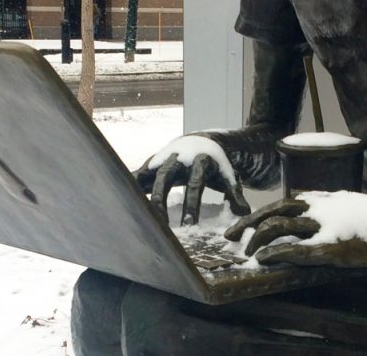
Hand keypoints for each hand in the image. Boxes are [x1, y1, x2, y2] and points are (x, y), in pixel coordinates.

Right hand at [134, 135, 250, 223]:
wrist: (202, 140)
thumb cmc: (215, 165)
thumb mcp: (227, 177)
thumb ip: (234, 195)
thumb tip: (244, 215)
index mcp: (200, 161)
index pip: (195, 184)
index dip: (192, 204)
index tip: (189, 225)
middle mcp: (179, 157)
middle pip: (167, 177)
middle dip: (162, 200)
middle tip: (161, 225)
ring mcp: (163, 158)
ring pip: (150, 176)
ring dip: (145, 197)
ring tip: (142, 220)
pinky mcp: (152, 163)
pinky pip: (139, 174)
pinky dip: (130, 186)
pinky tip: (122, 203)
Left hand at [224, 195, 366, 268]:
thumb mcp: (356, 205)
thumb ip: (333, 206)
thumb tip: (313, 211)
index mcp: (329, 196)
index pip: (286, 200)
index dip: (263, 211)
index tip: (248, 223)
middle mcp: (323, 206)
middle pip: (276, 209)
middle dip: (249, 222)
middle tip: (231, 235)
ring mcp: (328, 226)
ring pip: (281, 225)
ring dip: (258, 239)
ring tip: (247, 252)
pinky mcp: (334, 248)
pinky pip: (297, 249)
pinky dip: (276, 253)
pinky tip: (264, 261)